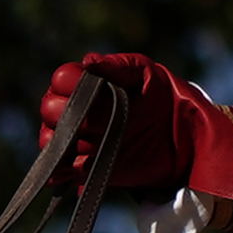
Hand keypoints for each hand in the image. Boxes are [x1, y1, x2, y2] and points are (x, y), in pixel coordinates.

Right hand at [37, 50, 197, 191]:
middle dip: (71, 115)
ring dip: (68, 142)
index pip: (61, 80)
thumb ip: (117, 66)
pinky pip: (60, 170)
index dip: (73, 85)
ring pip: (51, 140)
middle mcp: (76, 110)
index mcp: (87, 83)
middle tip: (101, 121)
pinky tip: (82, 165)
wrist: (182, 138)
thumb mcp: (145, 73)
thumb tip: (88, 62)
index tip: (94, 90)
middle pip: (50, 110)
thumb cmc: (163, 97)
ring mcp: (78, 140)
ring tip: (95, 144)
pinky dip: (64, 170)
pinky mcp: (84, 167)